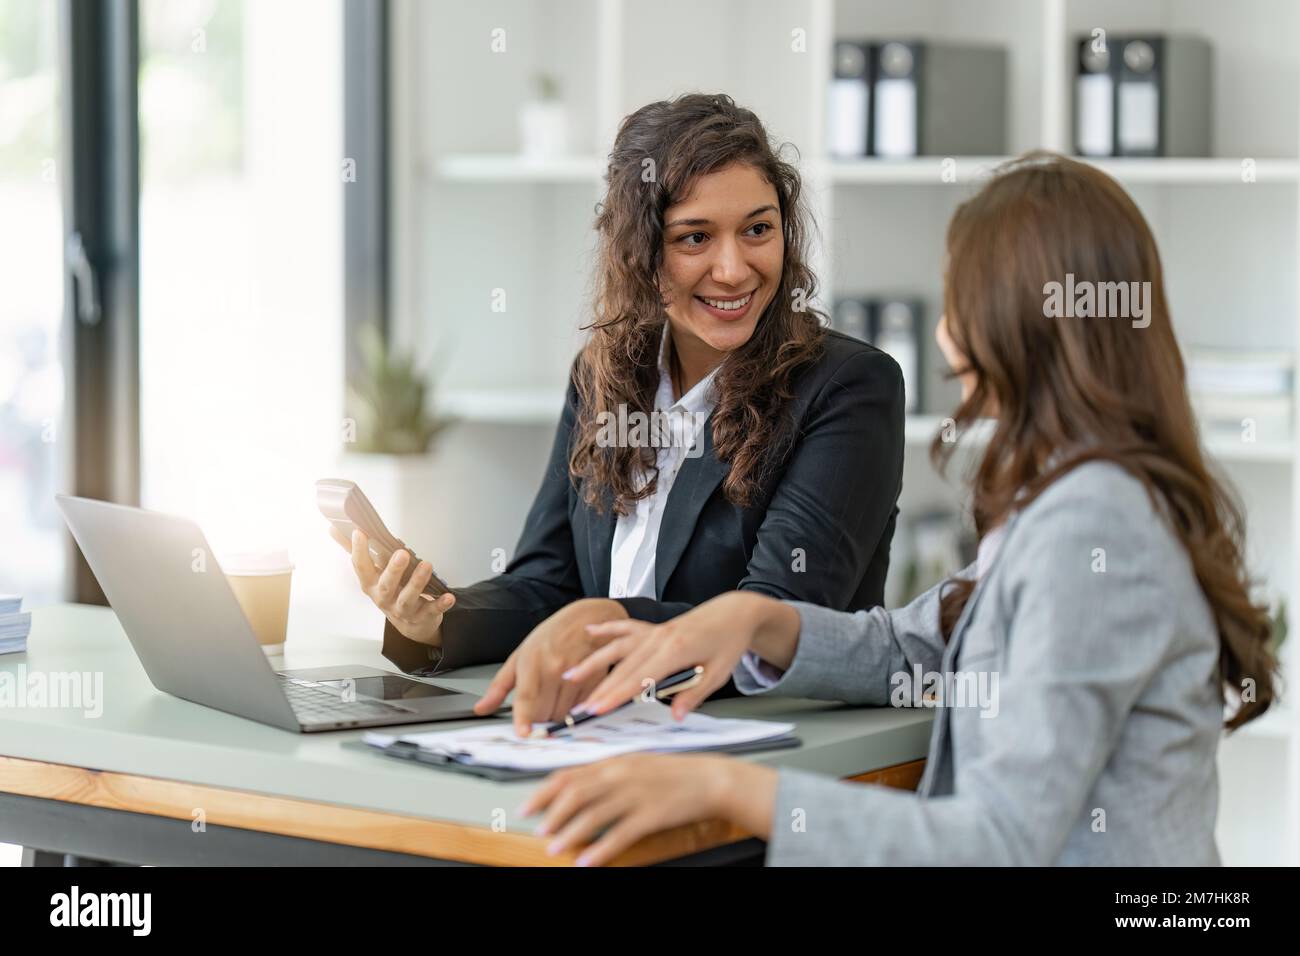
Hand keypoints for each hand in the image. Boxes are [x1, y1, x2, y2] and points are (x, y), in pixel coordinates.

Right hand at [328, 525, 452, 644]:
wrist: (410, 625)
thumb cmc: (389, 592)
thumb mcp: (372, 573)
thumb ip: (357, 551)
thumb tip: (335, 527)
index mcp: (371, 585)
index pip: (361, 568)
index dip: (359, 551)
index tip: (359, 532)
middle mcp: (385, 598)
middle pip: (387, 585)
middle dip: (393, 570)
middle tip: (401, 553)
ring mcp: (404, 609)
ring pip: (409, 597)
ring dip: (418, 582)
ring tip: (427, 565)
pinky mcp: (424, 615)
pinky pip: (432, 610)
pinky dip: (440, 604)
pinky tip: (449, 597)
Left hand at [473, 598, 629, 734]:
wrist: (587, 620)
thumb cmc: (552, 637)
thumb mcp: (520, 655)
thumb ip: (499, 686)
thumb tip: (481, 708)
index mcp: (532, 660)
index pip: (527, 695)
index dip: (524, 717)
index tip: (523, 732)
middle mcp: (554, 667)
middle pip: (543, 712)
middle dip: (537, 716)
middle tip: (538, 703)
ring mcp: (575, 674)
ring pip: (561, 714)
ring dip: (555, 713)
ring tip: (555, 694)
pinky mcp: (593, 681)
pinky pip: (578, 709)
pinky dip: (572, 709)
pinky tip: (570, 693)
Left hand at [518, 754, 776, 865]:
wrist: (710, 778)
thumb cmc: (674, 773)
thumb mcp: (636, 764)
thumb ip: (607, 773)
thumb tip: (578, 787)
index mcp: (614, 761)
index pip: (570, 774)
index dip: (544, 792)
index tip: (528, 806)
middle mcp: (620, 774)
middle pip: (575, 793)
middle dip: (551, 813)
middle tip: (538, 829)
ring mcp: (635, 793)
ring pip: (593, 814)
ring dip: (569, 833)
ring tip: (554, 848)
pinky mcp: (651, 814)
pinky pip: (619, 835)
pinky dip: (599, 850)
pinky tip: (586, 861)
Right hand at [570, 591, 797, 719]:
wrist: (734, 613)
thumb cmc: (728, 643)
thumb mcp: (718, 673)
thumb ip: (694, 695)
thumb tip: (675, 717)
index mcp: (676, 650)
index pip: (640, 678)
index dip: (617, 695)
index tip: (598, 709)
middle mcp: (660, 638)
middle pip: (623, 668)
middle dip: (600, 689)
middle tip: (580, 709)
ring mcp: (655, 630)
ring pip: (618, 650)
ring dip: (594, 663)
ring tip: (570, 676)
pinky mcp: (654, 627)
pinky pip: (626, 627)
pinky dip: (607, 629)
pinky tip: (589, 632)